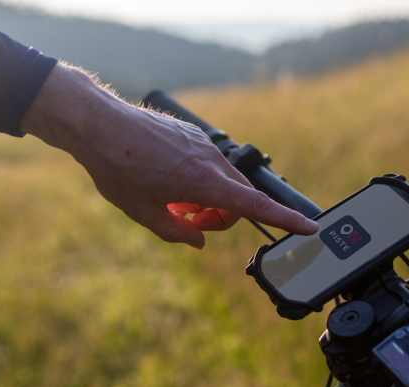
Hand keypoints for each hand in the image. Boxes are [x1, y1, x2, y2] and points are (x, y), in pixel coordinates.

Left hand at [21, 63, 318, 248]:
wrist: (99, 123)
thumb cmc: (118, 168)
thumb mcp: (142, 212)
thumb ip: (177, 233)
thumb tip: (198, 241)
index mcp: (205, 183)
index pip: (256, 206)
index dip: (285, 220)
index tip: (310, 228)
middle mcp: (212, 161)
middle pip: (239, 200)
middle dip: (221, 218)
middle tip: (189, 223)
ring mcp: (204, 146)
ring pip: (225, 182)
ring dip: (208, 200)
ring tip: (172, 202)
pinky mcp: (194, 136)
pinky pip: (210, 165)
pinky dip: (199, 181)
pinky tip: (167, 180)